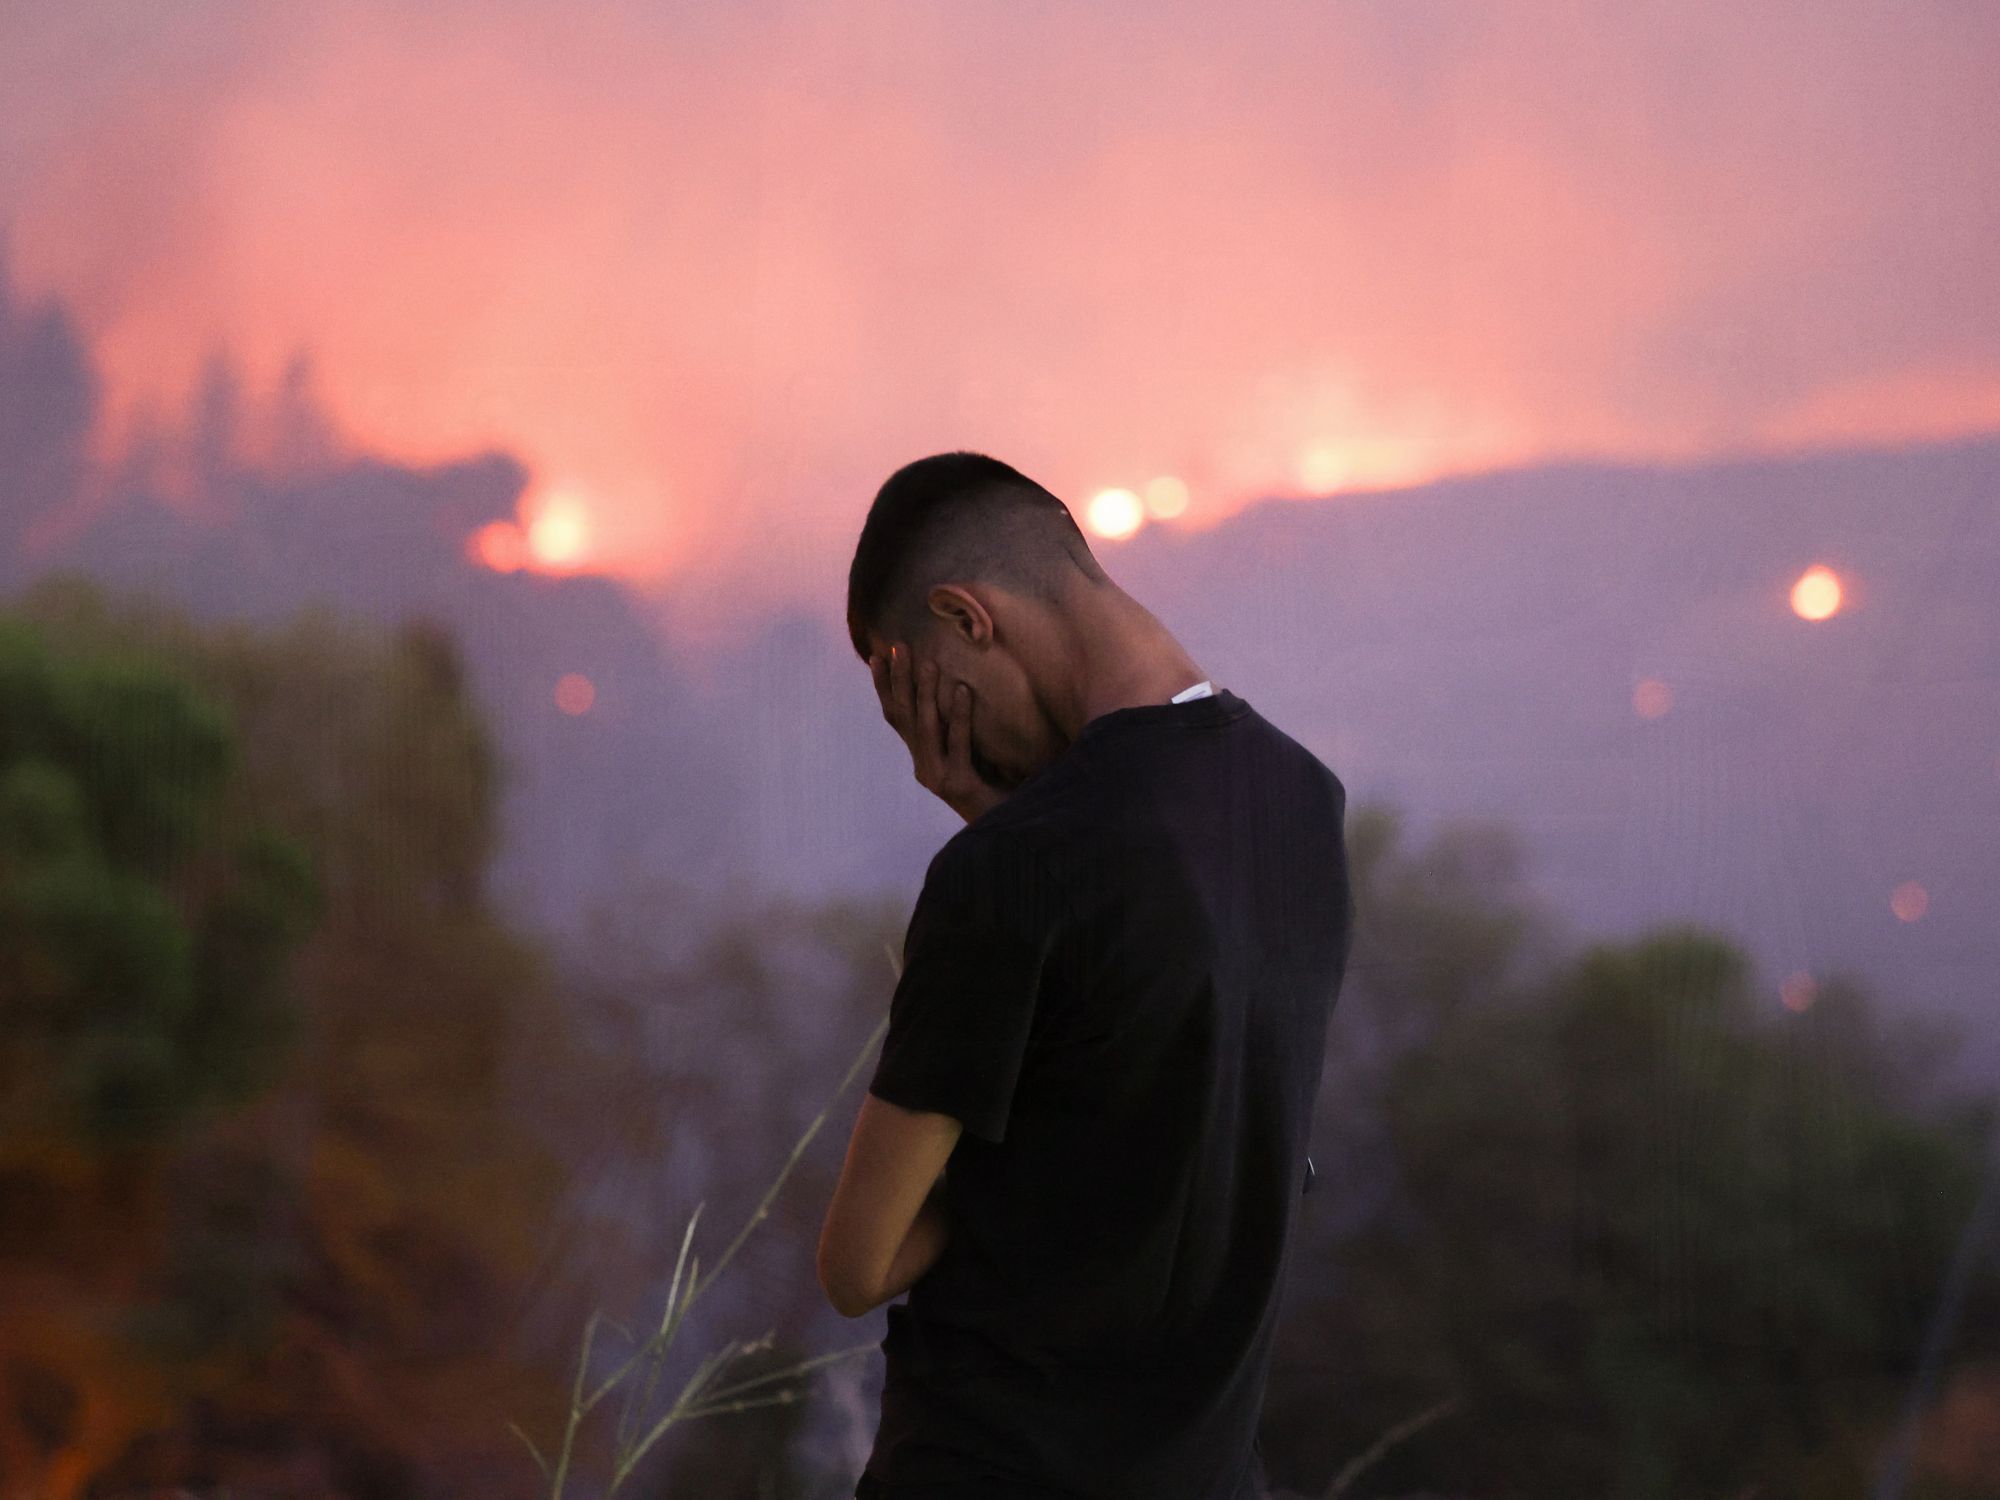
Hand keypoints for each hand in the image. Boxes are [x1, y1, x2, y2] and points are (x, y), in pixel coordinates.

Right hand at [870, 642, 1009, 825]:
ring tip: (930, 662)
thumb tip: (956, 686)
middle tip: (899, 647)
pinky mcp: (960, 784)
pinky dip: (960, 715)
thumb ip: (955, 731)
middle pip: (904, 718)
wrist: (1006, 829)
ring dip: (926, 692)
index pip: (897, 718)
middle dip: (899, 680)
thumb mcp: (968, 755)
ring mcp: (939, 778)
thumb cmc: (994, 788)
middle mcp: (924, 768)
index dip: (884, 688)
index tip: (878, 656)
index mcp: (923, 760)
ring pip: (926, 728)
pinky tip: (964, 690)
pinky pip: (958, 743)